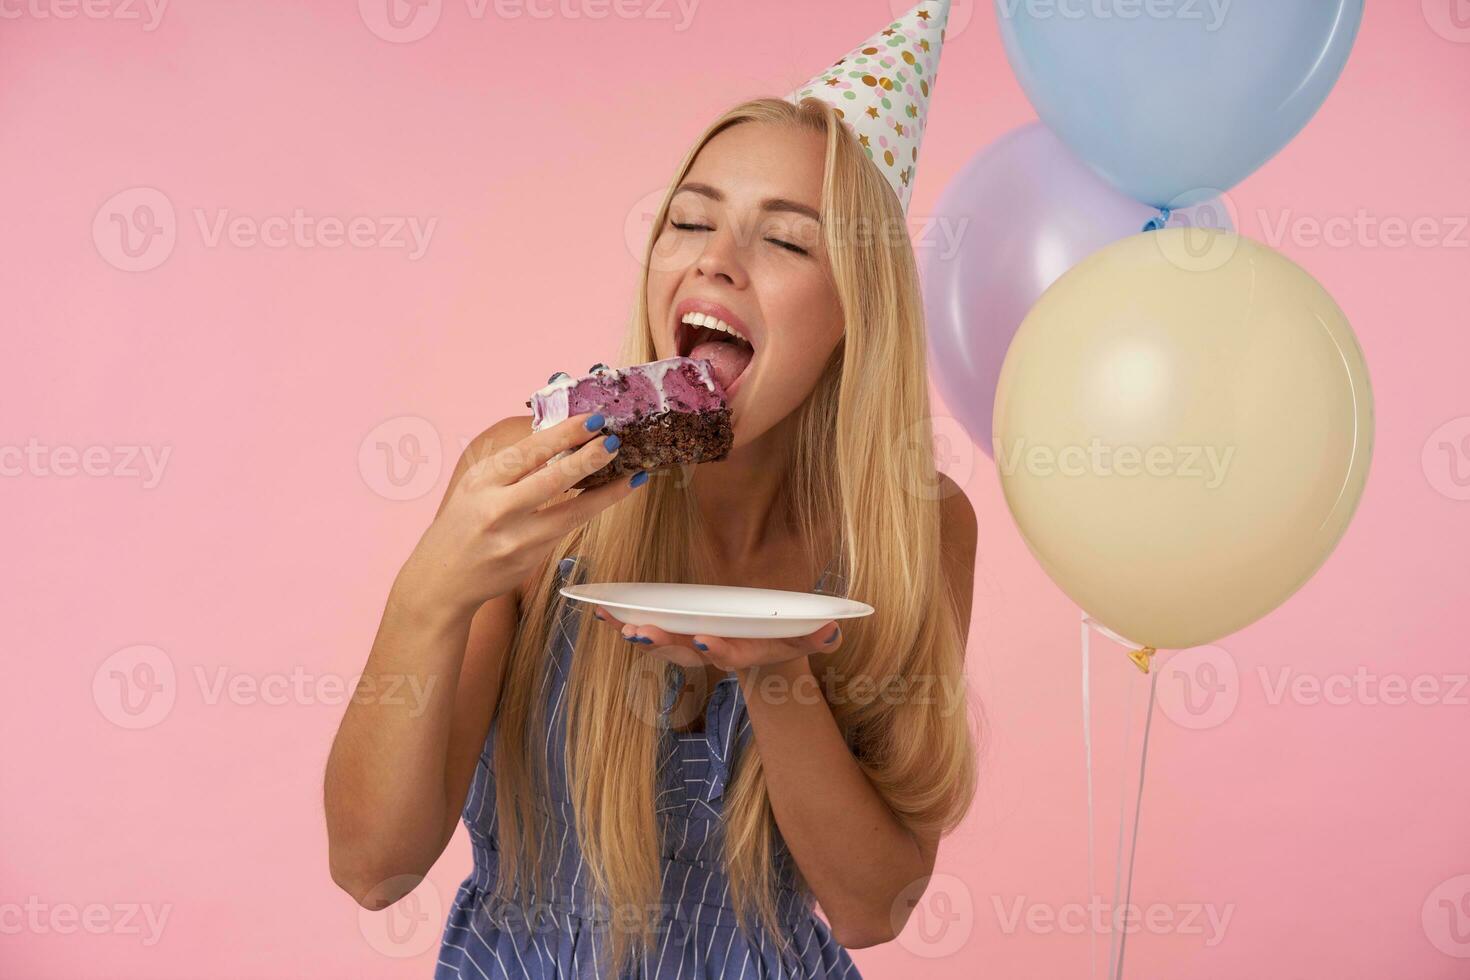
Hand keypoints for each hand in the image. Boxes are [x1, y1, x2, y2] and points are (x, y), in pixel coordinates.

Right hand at [397, 412, 643, 620]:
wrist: (442, 581)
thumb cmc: (463, 525)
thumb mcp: (475, 486)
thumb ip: (513, 467)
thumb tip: (563, 438)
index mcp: (482, 481)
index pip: (528, 451)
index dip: (563, 433)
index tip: (592, 420)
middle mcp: (497, 510)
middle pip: (551, 479)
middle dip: (587, 458)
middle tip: (614, 441)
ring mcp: (516, 539)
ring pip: (571, 513)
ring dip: (606, 494)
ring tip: (633, 476)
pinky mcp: (531, 561)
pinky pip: (566, 531)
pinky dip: (589, 512)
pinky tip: (608, 498)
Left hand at [590, 605, 843, 672]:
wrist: (760, 647)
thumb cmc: (782, 636)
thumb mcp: (804, 637)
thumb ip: (818, 636)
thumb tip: (833, 631)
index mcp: (743, 652)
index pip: (729, 655)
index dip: (717, 648)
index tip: (704, 638)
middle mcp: (712, 652)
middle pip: (685, 653)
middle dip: (662, 643)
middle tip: (639, 633)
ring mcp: (690, 645)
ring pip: (661, 643)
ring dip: (638, 633)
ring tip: (616, 622)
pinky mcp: (674, 632)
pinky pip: (646, 628)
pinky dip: (623, 620)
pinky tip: (601, 610)